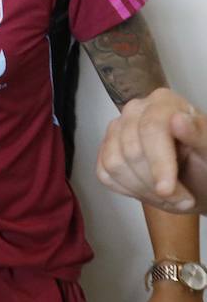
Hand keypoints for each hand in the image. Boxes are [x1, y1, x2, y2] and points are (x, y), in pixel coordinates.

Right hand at [98, 88, 204, 213]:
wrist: (199, 180)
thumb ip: (199, 135)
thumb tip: (178, 119)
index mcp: (163, 102)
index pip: (151, 128)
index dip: (158, 162)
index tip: (167, 189)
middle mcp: (135, 111)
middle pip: (131, 149)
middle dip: (154, 182)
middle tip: (181, 199)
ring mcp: (116, 130)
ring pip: (114, 163)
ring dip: (143, 190)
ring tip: (169, 197)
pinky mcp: (105, 150)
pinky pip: (105, 174)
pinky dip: (129, 190)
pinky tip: (151, 193)